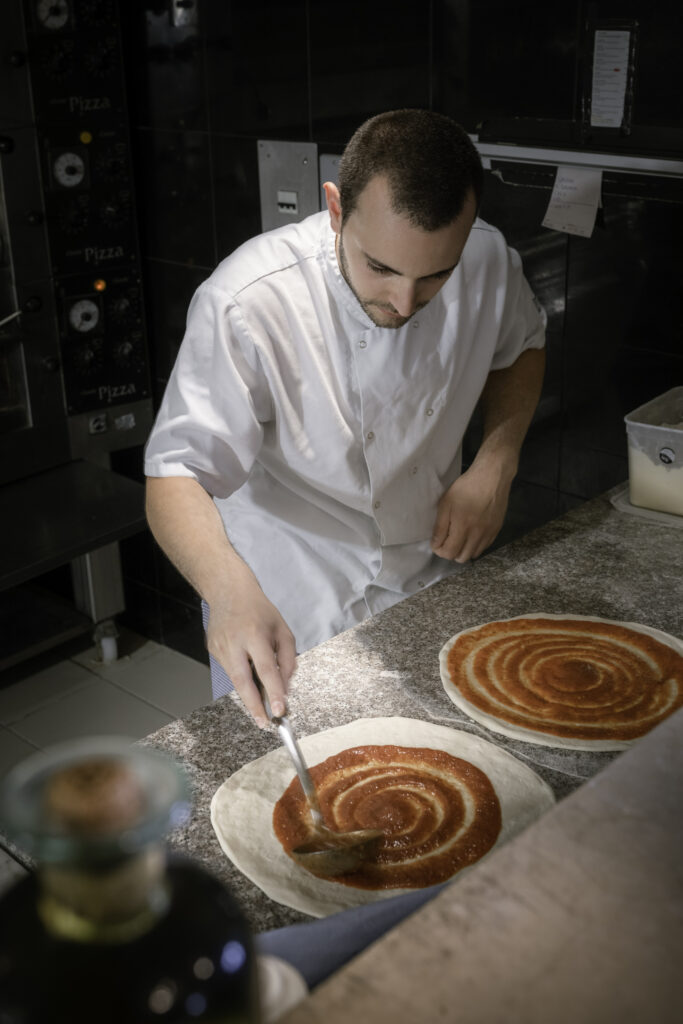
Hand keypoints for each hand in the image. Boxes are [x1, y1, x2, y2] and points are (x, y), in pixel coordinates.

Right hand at [206, 582, 296, 726]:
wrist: (228, 592)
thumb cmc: (259, 611)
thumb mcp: (282, 629)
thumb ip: (287, 659)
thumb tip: (285, 687)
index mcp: (255, 634)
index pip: (266, 669)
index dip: (273, 692)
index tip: (279, 711)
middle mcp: (234, 642)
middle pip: (243, 681)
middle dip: (254, 706)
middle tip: (264, 724)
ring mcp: (220, 647)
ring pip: (236, 679)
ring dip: (249, 694)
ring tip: (261, 707)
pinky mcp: (212, 651)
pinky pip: (230, 670)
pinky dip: (241, 676)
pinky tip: (246, 668)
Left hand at [430, 461, 512, 562]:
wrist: (492, 476)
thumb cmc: (466, 487)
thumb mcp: (446, 503)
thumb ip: (440, 527)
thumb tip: (436, 544)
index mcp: (463, 527)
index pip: (449, 553)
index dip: (439, 550)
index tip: (437, 542)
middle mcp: (477, 534)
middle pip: (462, 558)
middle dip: (451, 552)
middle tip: (446, 540)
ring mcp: (489, 533)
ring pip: (474, 554)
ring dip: (463, 550)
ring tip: (458, 538)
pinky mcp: (497, 530)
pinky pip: (484, 547)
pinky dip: (475, 545)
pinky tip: (471, 534)